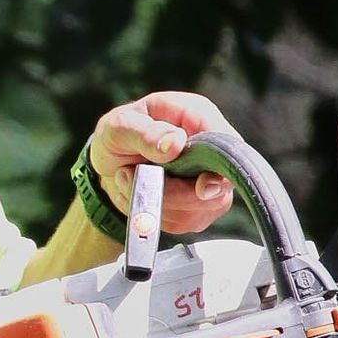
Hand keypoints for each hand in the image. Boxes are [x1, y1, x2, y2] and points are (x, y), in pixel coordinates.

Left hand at [88, 89, 234, 238]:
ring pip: (201, 207)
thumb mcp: (119, 127)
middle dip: (175, 192)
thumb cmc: (119, 134)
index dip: (219, 167)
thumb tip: (175, 143)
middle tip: (131, 178)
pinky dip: (157, 215)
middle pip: (219, 184)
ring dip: (159, 203)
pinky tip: (140, 194)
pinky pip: (186, 221)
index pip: (226, 142)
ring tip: (126, 179)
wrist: (110, 163)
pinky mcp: (200, 207)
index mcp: (198, 116)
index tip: (200, 187)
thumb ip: (145, 133)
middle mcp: (211, 148)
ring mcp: (210, 179)